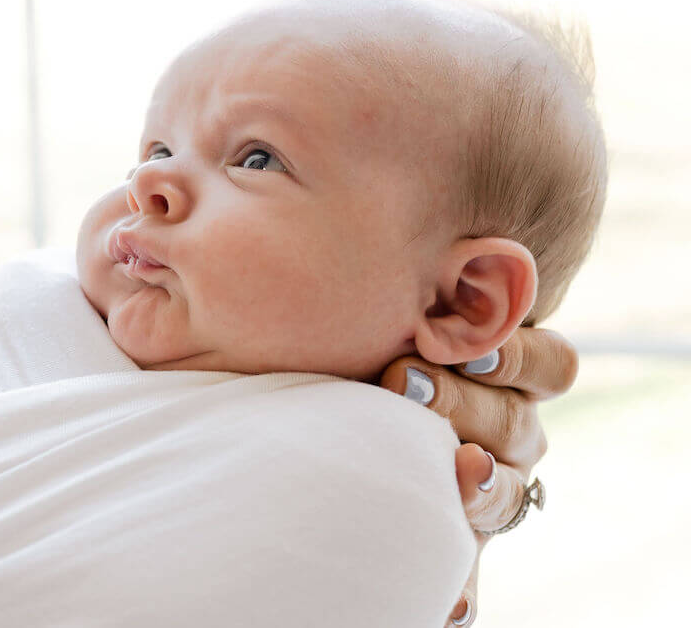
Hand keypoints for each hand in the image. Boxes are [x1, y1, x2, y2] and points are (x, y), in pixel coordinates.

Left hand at [380, 327, 577, 626]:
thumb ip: (426, 321)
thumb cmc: (378, 356)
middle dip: (459, 402)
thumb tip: (424, 305)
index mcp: (513, 381)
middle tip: (403, 381)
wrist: (350, 416)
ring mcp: (491, 491)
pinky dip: (460, 591)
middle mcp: (512, 437)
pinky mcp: (459, 541)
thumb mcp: (409, 335)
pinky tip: (448, 605)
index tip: (471, 349)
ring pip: (505, 495)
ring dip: (476, 486)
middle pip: (515, 424)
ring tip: (454, 470)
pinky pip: (468, 575)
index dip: (520, 358)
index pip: (552, 366)